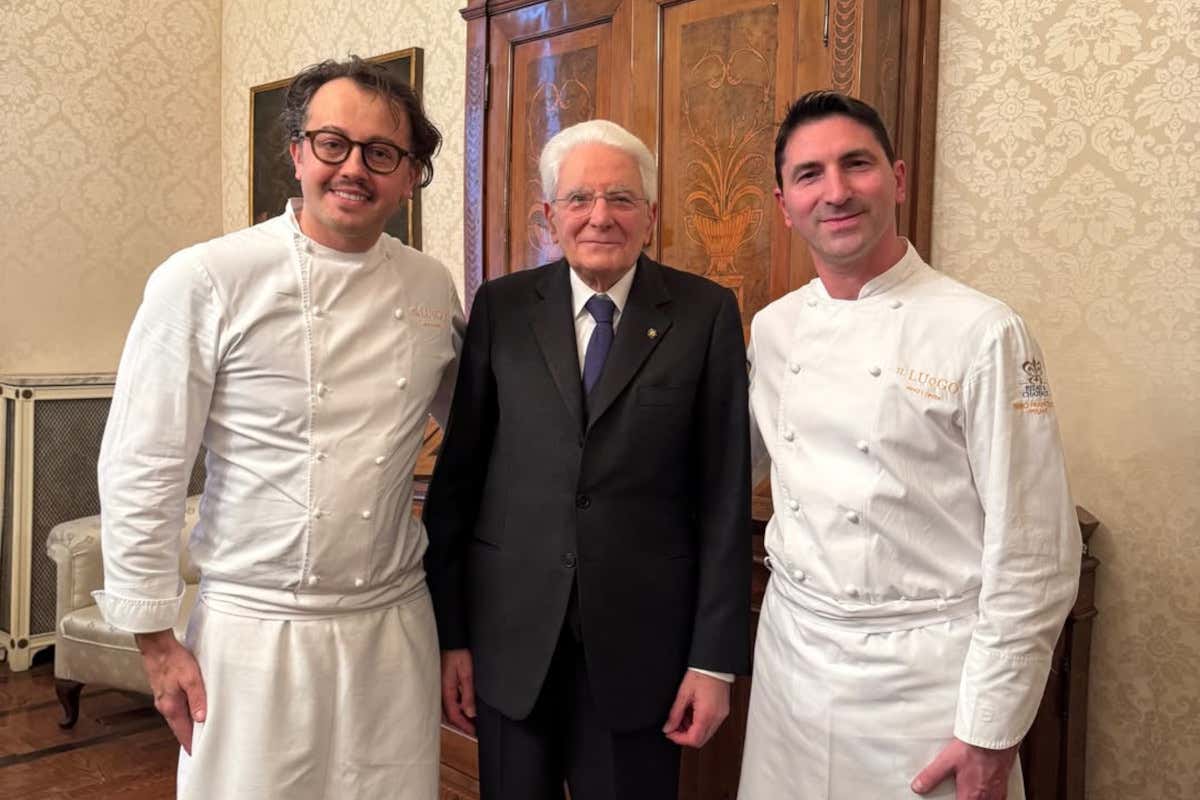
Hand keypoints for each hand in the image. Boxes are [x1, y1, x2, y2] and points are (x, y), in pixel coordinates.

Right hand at [135, 629, 205, 754]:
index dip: (191, 743)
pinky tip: (192, 711)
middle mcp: (165, 706)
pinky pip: (176, 708)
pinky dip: (184, 713)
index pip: (183, 732)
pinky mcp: (164, 691)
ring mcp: (163, 699)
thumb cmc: (174, 660)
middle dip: (190, 736)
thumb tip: (202, 718)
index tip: (199, 752)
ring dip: (187, 725)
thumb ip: (197, 698)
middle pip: (179, 727)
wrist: (157, 646)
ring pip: (178, 718)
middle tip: (203, 744)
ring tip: (200, 731)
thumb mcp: (192, 678)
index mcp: (171, 707)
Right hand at [441, 648, 476, 735]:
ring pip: (448, 709)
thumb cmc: (458, 653)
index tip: (473, 733)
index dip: (464, 726)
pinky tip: (463, 707)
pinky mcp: (442, 683)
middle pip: (449, 715)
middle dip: (460, 724)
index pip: (454, 715)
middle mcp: (441, 692)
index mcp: (446, 691)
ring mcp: (440, 688)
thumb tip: (470, 713)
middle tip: (472, 731)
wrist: (450, 640)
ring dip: (458, 717)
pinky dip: (455, 707)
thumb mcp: (466, 673)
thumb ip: (467, 693)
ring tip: (469, 722)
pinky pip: (447, 701)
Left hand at [661, 670, 729, 747]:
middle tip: (675, 726)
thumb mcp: (683, 694)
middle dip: (685, 736)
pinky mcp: (722, 711)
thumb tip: (668, 727)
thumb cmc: (701, 674)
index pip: (693, 739)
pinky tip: (692, 712)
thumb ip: (674, 714)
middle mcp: (716, 717)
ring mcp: (721, 715)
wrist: (714, 664)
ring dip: (692, 730)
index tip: (670, 733)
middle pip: (701, 740)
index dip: (679, 739)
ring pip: (706, 734)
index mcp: (706, 714)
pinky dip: (700, 724)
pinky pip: (711, 725)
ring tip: (683, 715)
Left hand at [912, 737, 1018, 798]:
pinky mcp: (1004, 782)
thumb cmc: (974, 748)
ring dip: (981, 799)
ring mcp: (997, 790)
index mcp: (971, 795)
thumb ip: (931, 776)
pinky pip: (1000, 797)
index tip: (952, 798)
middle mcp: (987, 796)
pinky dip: (993, 797)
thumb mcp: (946, 761)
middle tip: (962, 794)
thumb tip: (918, 786)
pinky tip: (987, 790)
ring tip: (973, 794)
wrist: (994, 736)